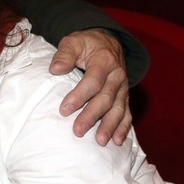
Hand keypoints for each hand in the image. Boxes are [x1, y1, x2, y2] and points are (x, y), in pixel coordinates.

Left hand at [49, 29, 131, 145]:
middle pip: (106, 98)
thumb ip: (64, 54)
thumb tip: (55, 69)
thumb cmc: (86, 44)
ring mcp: (123, 87)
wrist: (107, 42)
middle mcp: (117, 75)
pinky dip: (124, 127)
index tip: (64, 109)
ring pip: (118, 109)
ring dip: (110, 126)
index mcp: (104, 61)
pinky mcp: (125, 96)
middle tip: (78, 131)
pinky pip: (127, 113)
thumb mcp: (73, 42)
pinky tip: (117, 141)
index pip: (93, 81)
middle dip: (92, 116)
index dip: (79, 96)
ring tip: (100, 141)